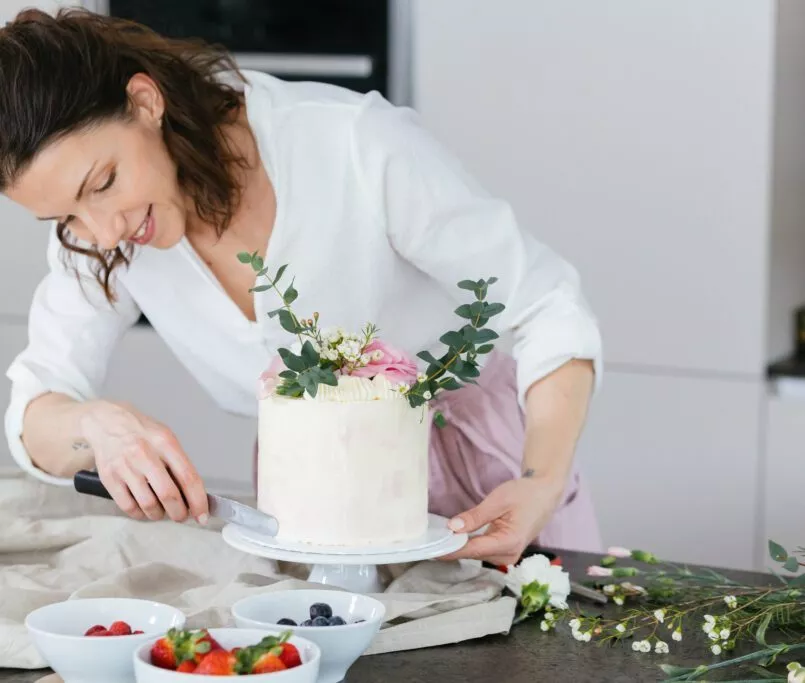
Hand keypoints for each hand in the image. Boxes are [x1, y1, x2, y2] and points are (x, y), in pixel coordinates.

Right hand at [78, 401, 208, 523]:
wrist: (106, 421)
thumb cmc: (142, 432)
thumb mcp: (166, 437)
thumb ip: (179, 462)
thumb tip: (192, 493)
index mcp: (165, 443)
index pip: (188, 477)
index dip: (198, 500)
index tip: (202, 515)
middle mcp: (145, 455)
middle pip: (168, 494)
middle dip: (179, 512)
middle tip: (182, 516)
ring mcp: (125, 467)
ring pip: (148, 504)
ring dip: (159, 515)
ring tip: (162, 512)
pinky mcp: (109, 478)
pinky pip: (128, 506)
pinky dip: (140, 514)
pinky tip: (144, 510)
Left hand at [439, 475, 564, 565]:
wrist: (544, 494)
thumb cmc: (525, 494)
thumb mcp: (498, 501)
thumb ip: (476, 516)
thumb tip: (453, 527)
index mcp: (509, 542)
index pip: (472, 550)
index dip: (450, 550)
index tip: (430, 550)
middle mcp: (508, 554)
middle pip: (472, 554)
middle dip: (450, 548)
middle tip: (427, 542)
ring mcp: (507, 555)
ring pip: (475, 554)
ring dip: (457, 547)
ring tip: (435, 540)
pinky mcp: (504, 551)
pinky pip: (481, 550)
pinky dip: (467, 544)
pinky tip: (452, 539)